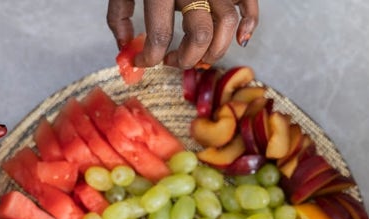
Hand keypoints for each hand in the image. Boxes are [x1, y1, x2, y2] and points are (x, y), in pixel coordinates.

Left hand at [107, 0, 258, 68]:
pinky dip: (249, 23)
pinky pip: (248, 3)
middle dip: (188, 59)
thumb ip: (119, 16)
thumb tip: (127, 48)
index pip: (159, 37)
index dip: (149, 59)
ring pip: (226, 24)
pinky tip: (239, 39)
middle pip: (201, 35)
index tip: (142, 62)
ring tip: (201, 58)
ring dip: (215, 51)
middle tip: (175, 62)